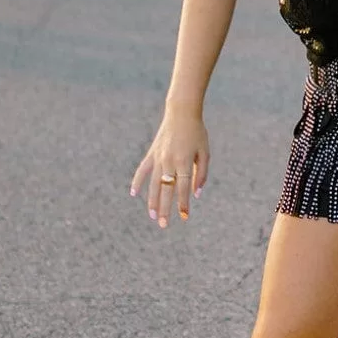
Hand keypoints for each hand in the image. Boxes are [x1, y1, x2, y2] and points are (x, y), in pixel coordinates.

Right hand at [130, 108, 208, 227]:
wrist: (182, 113)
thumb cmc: (197, 134)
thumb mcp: (205, 152)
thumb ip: (201, 174)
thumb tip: (196, 194)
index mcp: (185, 161)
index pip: (183, 188)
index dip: (183, 203)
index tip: (183, 217)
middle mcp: (170, 161)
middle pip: (166, 189)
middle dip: (165, 208)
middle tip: (163, 225)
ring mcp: (159, 157)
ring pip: (153, 183)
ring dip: (152, 201)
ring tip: (152, 216)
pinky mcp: (151, 153)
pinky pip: (142, 170)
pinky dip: (137, 181)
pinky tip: (133, 193)